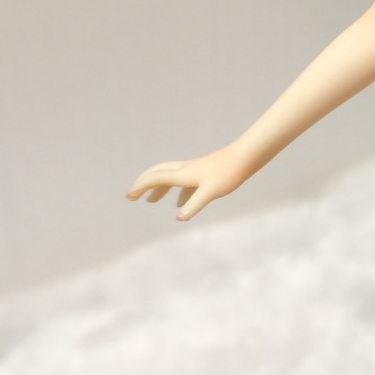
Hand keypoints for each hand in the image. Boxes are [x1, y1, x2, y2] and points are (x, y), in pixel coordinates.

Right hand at [126, 144, 249, 221]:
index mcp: (184, 174)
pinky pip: (183, 181)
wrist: (246, 156)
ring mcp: (195, 169)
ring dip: (158, 188)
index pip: (156, 179)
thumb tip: (179, 218)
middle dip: (144, 184)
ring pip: (170, 177)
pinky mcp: (204, 171)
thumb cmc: (229, 174)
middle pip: (158, 174)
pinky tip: (181, 202)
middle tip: (132, 195)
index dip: (141, 187)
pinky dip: (176, 191)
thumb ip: (194, 205)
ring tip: (151, 201)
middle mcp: (186, 169)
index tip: (129, 196)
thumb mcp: (211, 192)